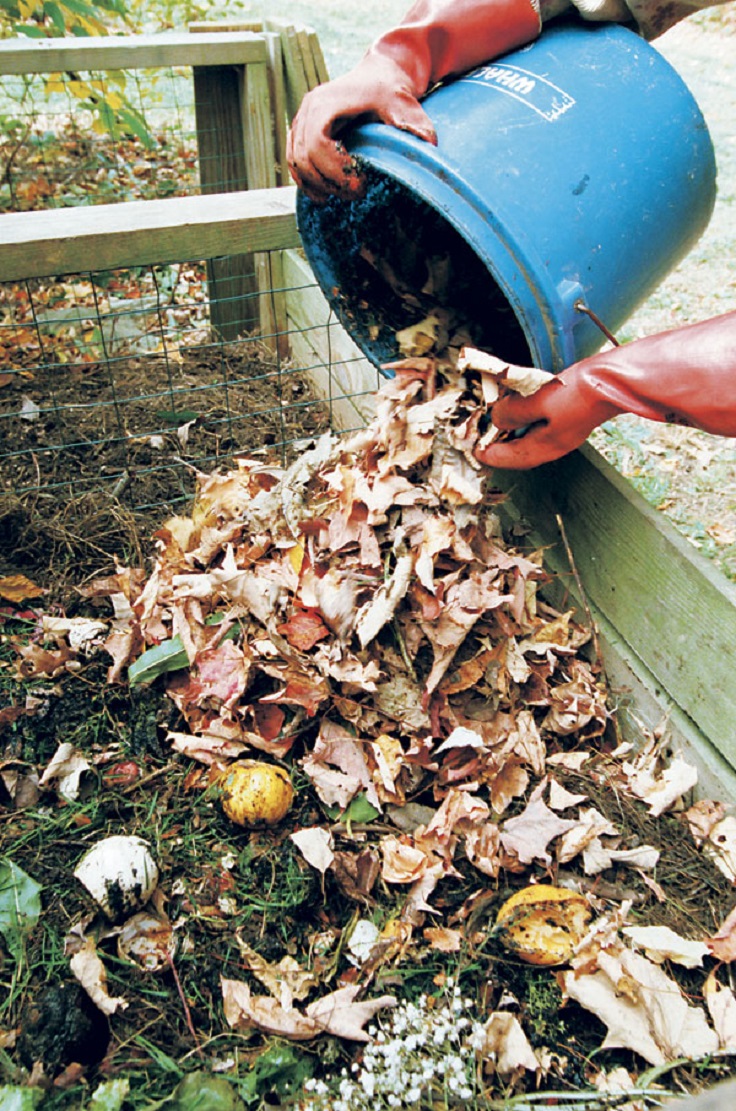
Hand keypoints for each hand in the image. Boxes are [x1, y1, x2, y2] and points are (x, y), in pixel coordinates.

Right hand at [287, 0, 540, 202]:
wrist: (378, 73)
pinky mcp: (301, 133)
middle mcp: (307, 111)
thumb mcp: (403, 101)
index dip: (335, 171)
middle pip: (303, 159)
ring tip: (343, 195)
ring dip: (317, 186)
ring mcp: (301, 121)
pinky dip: (307, 182)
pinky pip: (294, 163)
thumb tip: (430, 147)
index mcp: (325, 103)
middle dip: (329, 183)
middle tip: (357, 194)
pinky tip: (326, 195)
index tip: (360, 184)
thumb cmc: (390, 88)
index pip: (316, 146)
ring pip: (296, 163)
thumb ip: (413, 122)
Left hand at [475, 311, 735, 469]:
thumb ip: (514, 413)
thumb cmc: (578, 392)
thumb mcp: (539, 401)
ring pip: (528, 441)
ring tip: (494, 422)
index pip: (510, 459)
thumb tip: (495, 420)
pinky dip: (525, 422)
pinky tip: (518, 409)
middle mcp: (554, 446)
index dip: (488, 453)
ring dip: (511, 433)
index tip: (472, 447)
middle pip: (519, 453)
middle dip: (498, 446)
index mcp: (546, 447)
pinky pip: (539, 428)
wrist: (613, 379)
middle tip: (480, 435)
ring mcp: (563, 435)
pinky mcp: (569, 420)